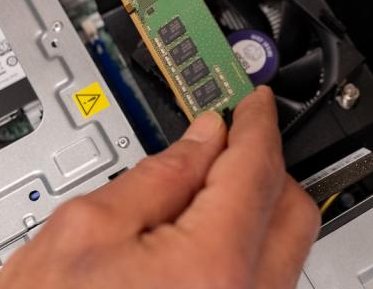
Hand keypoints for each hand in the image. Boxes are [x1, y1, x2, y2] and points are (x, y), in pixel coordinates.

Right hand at [0, 87, 319, 288]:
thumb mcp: (82, 231)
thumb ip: (154, 176)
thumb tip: (199, 140)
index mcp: (211, 268)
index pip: (256, 170)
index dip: (254, 123)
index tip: (249, 101)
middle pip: (290, 209)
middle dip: (262, 164)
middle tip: (225, 139)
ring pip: (282, 248)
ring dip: (252, 207)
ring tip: (195, 191)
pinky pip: (261, 280)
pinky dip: (241, 247)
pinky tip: (197, 234)